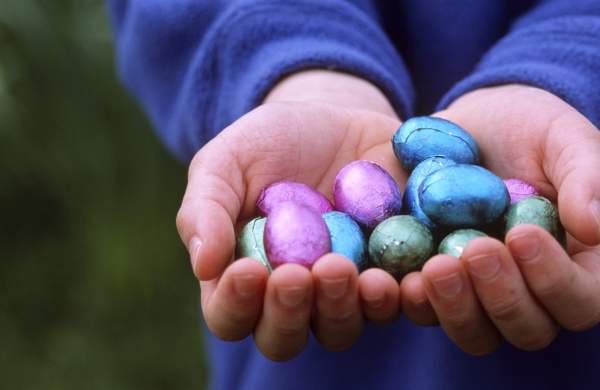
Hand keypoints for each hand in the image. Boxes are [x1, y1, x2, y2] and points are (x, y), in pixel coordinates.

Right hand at [176, 71, 403, 360]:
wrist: (334, 118)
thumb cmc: (269, 142)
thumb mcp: (226, 162)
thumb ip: (205, 208)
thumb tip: (204, 264)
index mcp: (243, 277)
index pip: (229, 315)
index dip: (235, 304)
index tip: (249, 269)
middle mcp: (292, 295)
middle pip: (284, 337)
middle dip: (289, 313)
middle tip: (299, 273)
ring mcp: (342, 290)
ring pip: (341, 328)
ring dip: (344, 307)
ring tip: (351, 270)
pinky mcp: (389, 272)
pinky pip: (400, 302)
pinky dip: (405, 296)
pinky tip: (408, 274)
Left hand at [400, 85, 599, 354]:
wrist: (468, 125)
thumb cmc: (527, 127)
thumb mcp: (561, 137)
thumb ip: (586, 175)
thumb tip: (596, 227)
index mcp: (576, 264)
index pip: (581, 299)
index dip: (555, 281)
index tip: (521, 234)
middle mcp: (529, 289)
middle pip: (527, 328)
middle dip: (503, 297)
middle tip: (476, 249)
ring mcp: (479, 292)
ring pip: (476, 332)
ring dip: (456, 309)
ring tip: (435, 267)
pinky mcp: (435, 284)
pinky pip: (426, 310)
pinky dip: (414, 301)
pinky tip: (398, 277)